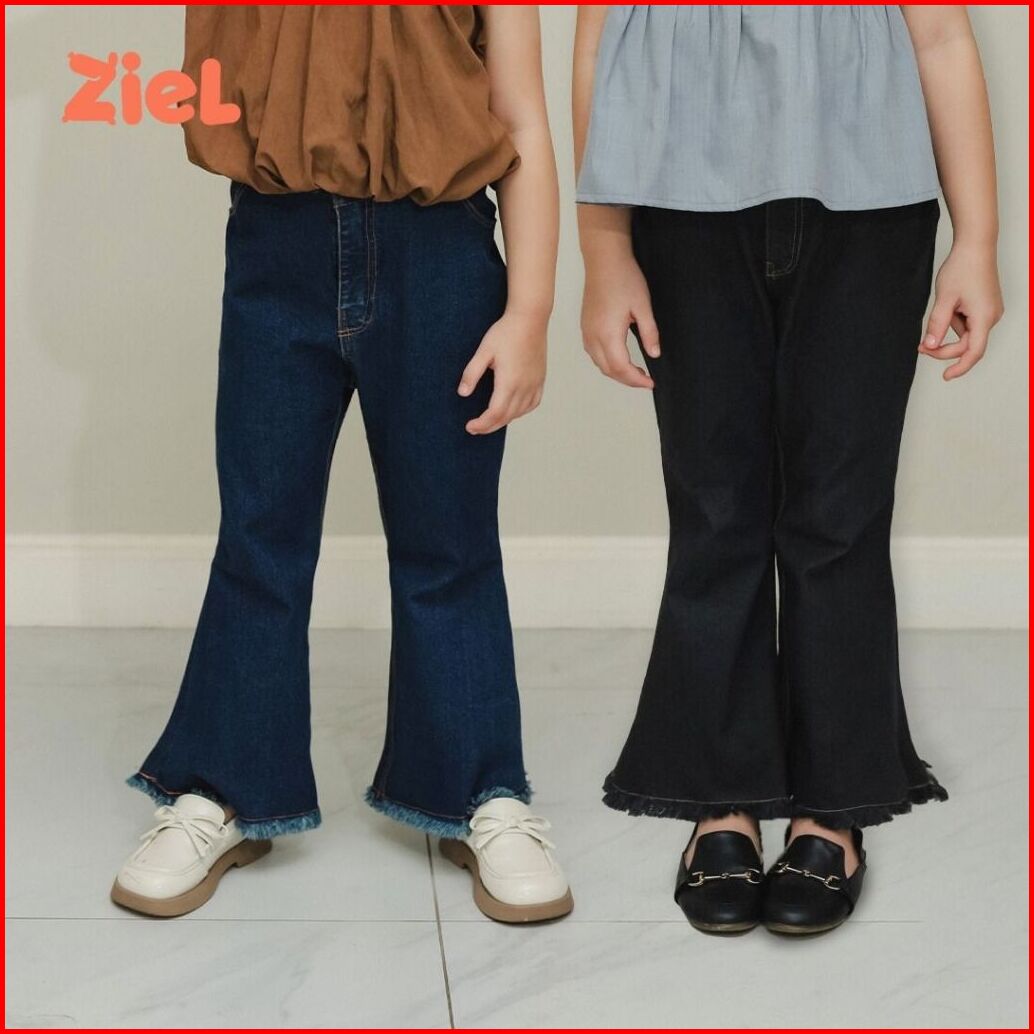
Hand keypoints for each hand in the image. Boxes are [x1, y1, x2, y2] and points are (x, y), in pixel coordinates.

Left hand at [458, 308, 546, 434]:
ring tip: (490, 421)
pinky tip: (512, 411)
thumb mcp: (484, 351)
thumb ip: (472, 373)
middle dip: (489, 426)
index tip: (470, 426)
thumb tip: (462, 393)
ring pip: (519, 412)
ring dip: (504, 420)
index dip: (481, 424)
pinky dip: (521, 412)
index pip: (494, 413)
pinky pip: (532, 403)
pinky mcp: (540, 379)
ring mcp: (534, 384)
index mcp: (509, 382)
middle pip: (506, 417)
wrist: (530, 318)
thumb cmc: (506, 332)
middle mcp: (524, 387)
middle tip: (475, 428)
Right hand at [581, 251, 659, 388]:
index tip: (650, 383)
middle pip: (609, 370)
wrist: (604, 261)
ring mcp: (587, 332)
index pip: (621, 368)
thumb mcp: (643, 306)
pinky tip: (619, 359)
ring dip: (617, 372)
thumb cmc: (624, 279)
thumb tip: (654, 354)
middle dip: (627, 380)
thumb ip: (649, 333)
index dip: (636, 380)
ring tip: (635, 372)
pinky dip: (607, 363)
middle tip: (645, 380)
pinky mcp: (585, 327)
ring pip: (600, 364)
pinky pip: (594, 354)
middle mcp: (593, 337)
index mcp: (608, 333)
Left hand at [919, 243, 1003, 379]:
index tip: (945, 376)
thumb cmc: (962, 268)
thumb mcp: (944, 299)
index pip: (973, 353)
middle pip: (967, 345)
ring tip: (942, 306)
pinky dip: (955, 320)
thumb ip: (937, 325)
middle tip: (921, 346)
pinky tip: (950, 303)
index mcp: (984, 318)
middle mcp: (992, 317)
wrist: (975, 245)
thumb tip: (930, 346)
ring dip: (949, 328)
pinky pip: (969, 322)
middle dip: (944, 348)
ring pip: (966, 333)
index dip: (959, 367)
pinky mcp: (986, 306)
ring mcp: (991, 311)